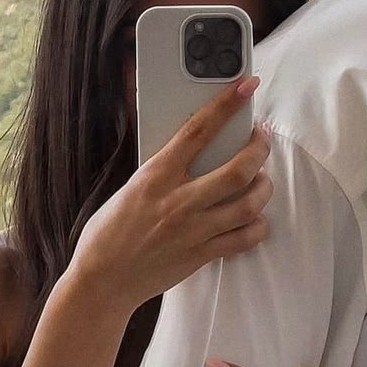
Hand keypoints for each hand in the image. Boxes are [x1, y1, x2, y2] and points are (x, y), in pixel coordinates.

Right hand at [70, 77, 271, 311]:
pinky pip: (245, 238)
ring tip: (261, 180)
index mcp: (155, 177)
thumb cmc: (108, 233)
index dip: (226, 104)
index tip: (246, 85)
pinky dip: (258, 226)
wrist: (102, 281)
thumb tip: (189, 154)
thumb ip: (161, 172)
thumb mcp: (130, 189)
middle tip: (261, 140)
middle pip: (238, 168)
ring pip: (249, 203)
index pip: (198, 130)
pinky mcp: (201, 256)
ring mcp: (193, 230)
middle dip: (259, 148)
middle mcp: (178, 201)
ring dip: (264, 187)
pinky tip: (255, 219)